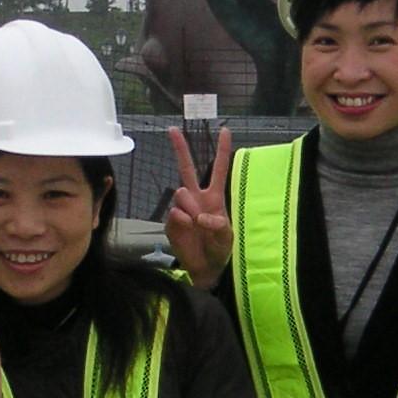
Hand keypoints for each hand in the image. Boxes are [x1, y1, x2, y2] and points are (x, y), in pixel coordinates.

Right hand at [163, 125, 234, 287]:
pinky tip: (188, 230)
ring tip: (197, 224)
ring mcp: (182, 208)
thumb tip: (199, 217)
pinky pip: (174, 213)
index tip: (225, 130)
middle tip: (172, 129)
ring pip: (180, 193)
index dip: (222, 150)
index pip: (218, 169)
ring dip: (190, 207)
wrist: (206, 267)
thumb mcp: (226, 237)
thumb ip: (217, 225)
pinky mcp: (171, 221)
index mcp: (214, 197)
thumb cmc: (220, 249)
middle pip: (186, 168)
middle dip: (180, 148)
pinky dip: (182, 221)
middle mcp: (196, 198)